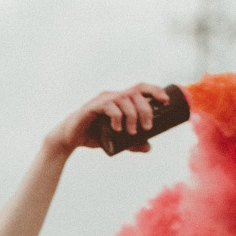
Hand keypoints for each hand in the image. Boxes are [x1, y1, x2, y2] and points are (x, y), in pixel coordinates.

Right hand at [48, 83, 170, 155]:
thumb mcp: (116, 140)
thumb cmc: (92, 135)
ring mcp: (102, 99)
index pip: (141, 88)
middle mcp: (113, 95)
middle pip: (136, 92)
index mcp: (120, 99)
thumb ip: (132, 143)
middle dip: (146, 109)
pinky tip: (118, 128)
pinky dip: (117, 116)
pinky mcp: (92, 106)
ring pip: (124, 98)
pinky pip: (109, 106)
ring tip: (132, 132)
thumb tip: (149, 147)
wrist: (69, 139)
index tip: (165, 102)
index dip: (155, 91)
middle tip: (147, 127)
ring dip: (133, 115)